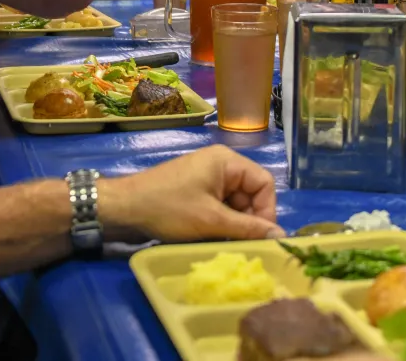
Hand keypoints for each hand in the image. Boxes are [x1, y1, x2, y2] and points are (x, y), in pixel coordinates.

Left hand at [99, 145, 282, 242]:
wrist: (124, 209)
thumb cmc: (169, 209)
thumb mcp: (211, 221)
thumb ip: (248, 229)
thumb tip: (281, 236)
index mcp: (226, 162)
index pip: (264, 183)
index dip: (267, 210)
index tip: (261, 236)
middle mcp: (219, 165)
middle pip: (250, 194)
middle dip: (249, 220)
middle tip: (243, 244)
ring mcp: (206, 178)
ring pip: (235, 203)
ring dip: (234, 224)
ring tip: (226, 243)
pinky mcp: (195, 191)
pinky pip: (220, 206)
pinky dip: (221, 223)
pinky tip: (213, 238)